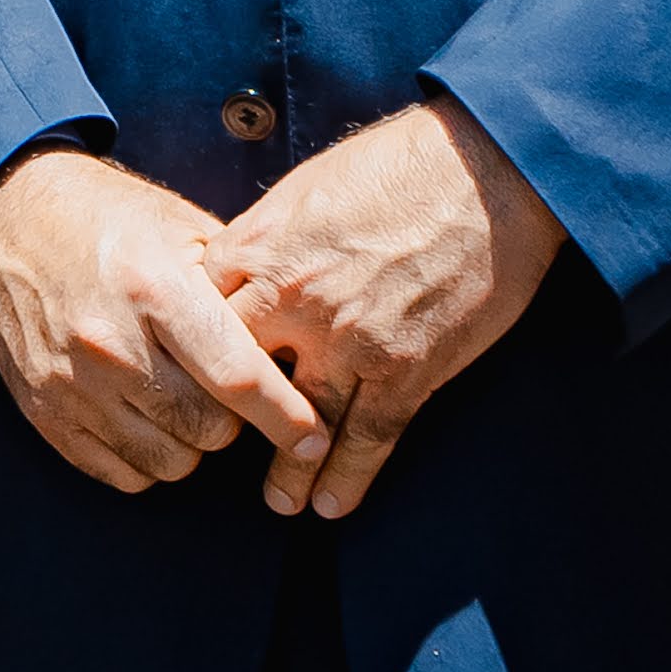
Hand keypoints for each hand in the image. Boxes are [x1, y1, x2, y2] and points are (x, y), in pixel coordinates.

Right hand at [0, 145, 325, 496]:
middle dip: (234, 419)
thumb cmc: (110, 220)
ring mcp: (70, 384)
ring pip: (171, 461)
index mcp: (153, 288)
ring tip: (180, 395)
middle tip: (223, 387)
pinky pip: (123, 473)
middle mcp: (108, 343)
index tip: (313, 437)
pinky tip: (144, 414)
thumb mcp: (182, 230)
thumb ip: (238, 290)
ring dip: (190, 441)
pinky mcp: (43, 413)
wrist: (10, 215)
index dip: (286, 417)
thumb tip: (300, 349)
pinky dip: (147, 455)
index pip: (236, 377)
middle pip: (208, 430)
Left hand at [205, 98, 564, 521]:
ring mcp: (350, 341)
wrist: (482, 170)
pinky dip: (350, 477)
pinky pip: (369, 436)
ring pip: (301, 425)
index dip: (189, 357)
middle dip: (228, 419)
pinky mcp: (407, 367)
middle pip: (237, 380)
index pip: (198, 322)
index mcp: (258, 251)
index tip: (188, 385)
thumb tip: (232, 276)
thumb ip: (260, 242)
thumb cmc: (390, 165)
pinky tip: (334, 506)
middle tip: (222, 452)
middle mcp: (293, 301)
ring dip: (288, 470)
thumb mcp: (300, 191)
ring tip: (279, 502)